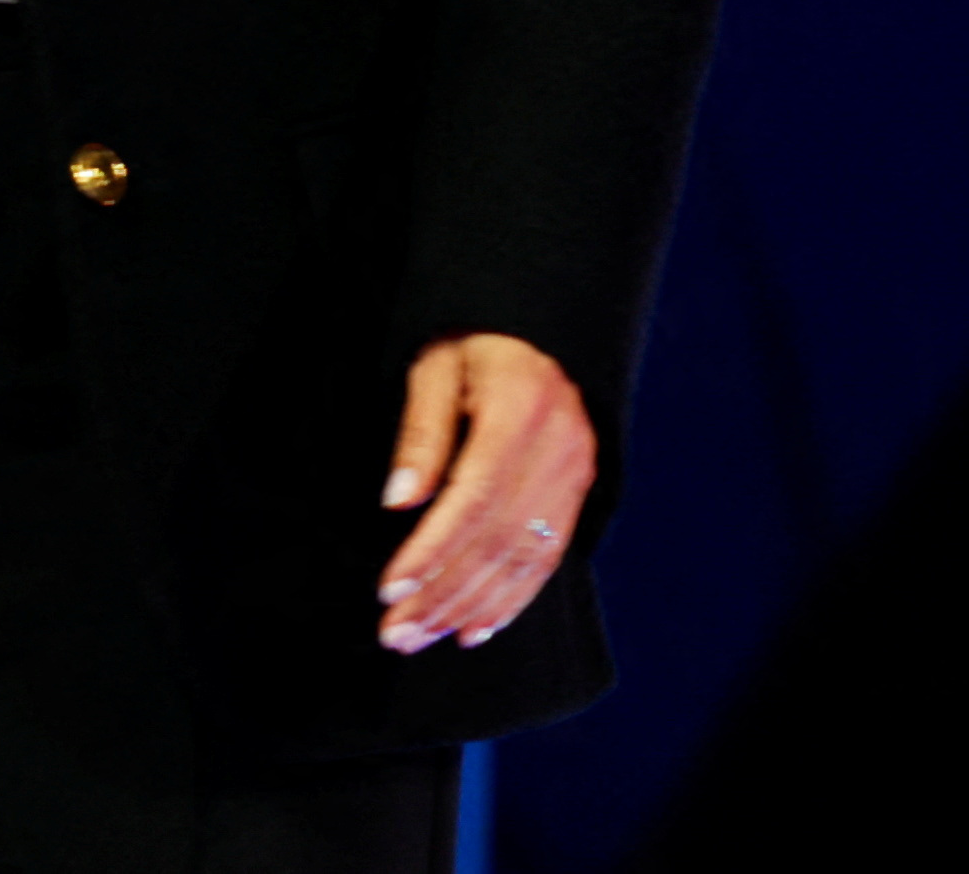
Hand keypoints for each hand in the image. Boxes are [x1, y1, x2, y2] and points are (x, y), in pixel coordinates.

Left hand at [376, 333, 592, 651]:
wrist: (540, 330)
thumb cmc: (472, 342)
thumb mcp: (434, 365)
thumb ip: (420, 432)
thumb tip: (398, 501)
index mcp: (519, 411)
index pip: (473, 498)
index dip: (433, 550)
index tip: (390, 588)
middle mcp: (558, 451)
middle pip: (497, 541)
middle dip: (444, 595)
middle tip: (395, 634)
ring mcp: (575, 477)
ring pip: (523, 560)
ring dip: (471, 608)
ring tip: (422, 638)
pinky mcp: (578, 495)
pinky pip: (547, 560)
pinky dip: (511, 601)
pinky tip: (475, 629)